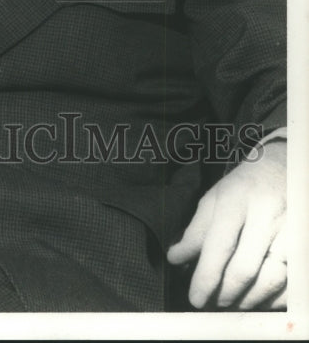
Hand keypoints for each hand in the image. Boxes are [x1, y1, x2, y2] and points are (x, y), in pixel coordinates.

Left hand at [166, 139, 286, 309]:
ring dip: (246, 300)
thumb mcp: (215, 198)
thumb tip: (176, 259)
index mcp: (238, 200)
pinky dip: (272, 299)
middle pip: (245, 268)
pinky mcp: (304, 245)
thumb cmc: (245, 186)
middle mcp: (266, 216)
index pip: (220, 246)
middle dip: (224, 293)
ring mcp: (290, 231)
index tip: (194, 296)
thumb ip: (196, 230)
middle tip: (210, 302)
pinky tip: (256, 299)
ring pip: (270, 280)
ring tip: (229, 302)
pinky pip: (291, 284)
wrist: (283, 169)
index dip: (205, 276)